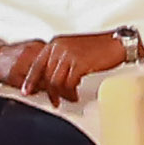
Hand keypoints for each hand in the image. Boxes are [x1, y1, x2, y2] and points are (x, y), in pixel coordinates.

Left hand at [0, 36, 121, 104]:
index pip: (36, 63)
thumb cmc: (98, 47)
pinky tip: (75, 96)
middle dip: (48, 91)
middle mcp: (59, 47)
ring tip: (67, 99)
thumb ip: (61, 60)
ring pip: (55, 81)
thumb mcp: (73, 49)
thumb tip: (53, 76)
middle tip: (53, 101)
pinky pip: (68, 84)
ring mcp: (68, 54)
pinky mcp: (79, 63)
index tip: (26, 90)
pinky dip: (71, 93)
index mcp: (55, 43)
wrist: (117, 43)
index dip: (30, 79)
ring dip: (61, 94)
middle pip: (45, 75)